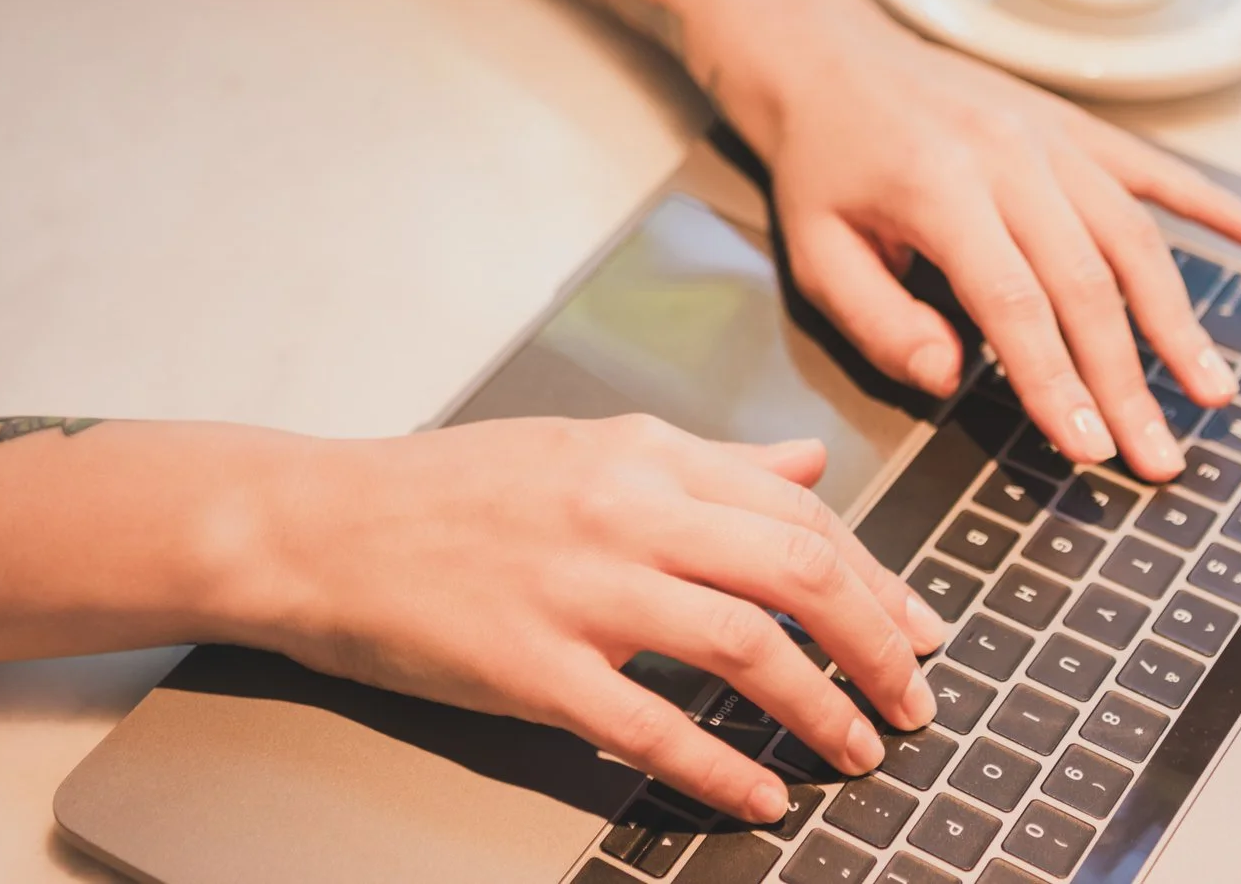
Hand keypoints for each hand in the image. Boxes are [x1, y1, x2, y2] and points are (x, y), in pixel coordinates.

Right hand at [248, 414, 946, 821]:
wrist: (321, 525)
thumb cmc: (455, 489)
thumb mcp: (591, 445)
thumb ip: (709, 461)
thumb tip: (808, 466)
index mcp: (648, 455)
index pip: (802, 515)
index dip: (879, 580)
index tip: (919, 629)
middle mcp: (626, 510)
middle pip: (797, 575)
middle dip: (878, 645)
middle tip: (916, 699)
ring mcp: (581, 590)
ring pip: (745, 647)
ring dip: (823, 708)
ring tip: (860, 749)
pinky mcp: (532, 667)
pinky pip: (652, 727)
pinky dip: (723, 767)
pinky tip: (763, 793)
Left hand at [710, 0, 1240, 480]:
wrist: (832, 58)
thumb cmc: (823, 168)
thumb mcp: (816, 252)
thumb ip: (878, 321)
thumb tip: (948, 378)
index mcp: (939, 190)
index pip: (1014, 304)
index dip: (1057, 381)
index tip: (1092, 447)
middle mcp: (1009, 156)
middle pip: (1088, 283)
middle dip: (1130, 380)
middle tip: (1161, 458)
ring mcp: (1049, 135)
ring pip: (1133, 235)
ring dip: (1179, 318)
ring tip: (1213, 389)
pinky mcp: (1072, 124)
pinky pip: (1150, 167)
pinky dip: (1209, 201)